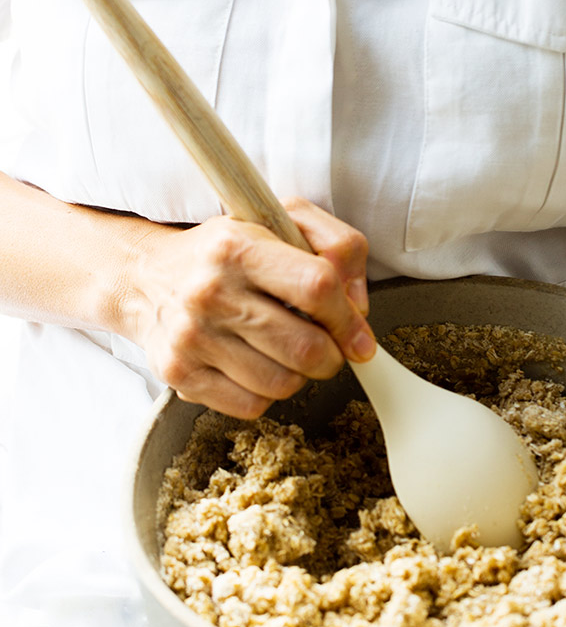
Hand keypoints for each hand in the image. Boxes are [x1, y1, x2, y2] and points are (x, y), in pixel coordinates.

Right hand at [125, 198, 375, 417]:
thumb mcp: (281, 220)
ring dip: (299, 375)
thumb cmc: (225, 253)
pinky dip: (265, 394)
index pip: (317, 287)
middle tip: (326, 348)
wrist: (145, 278)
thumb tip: (358, 308)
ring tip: (286, 352)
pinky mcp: (180, 374)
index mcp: (239, 247)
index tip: (357, 335)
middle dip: (332, 356)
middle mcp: (210, 292)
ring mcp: (192, 337)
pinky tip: (255, 367)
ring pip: (282, 383)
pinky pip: (251, 406)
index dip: (348, 319)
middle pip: (305, 347)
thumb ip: (337, 246)